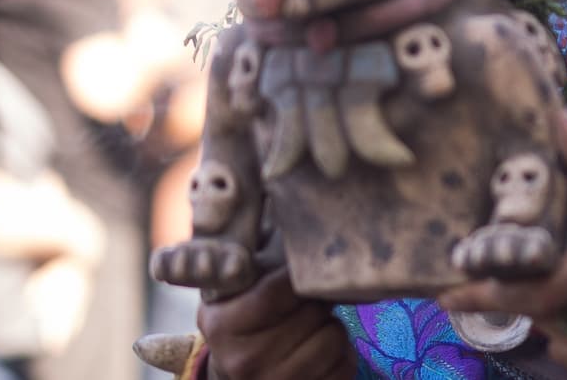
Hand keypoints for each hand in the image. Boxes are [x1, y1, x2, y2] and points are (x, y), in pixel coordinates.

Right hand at [197, 266, 357, 379]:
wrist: (234, 376)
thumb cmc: (242, 319)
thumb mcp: (233, 289)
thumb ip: (253, 254)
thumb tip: (287, 203)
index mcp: (222, 324)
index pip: (280, 290)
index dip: (301, 275)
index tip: (303, 270)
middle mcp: (242, 360)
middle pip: (313, 312)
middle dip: (316, 301)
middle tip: (305, 302)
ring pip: (334, 338)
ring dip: (329, 328)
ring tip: (309, 328)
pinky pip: (345, 365)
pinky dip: (341, 354)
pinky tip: (317, 351)